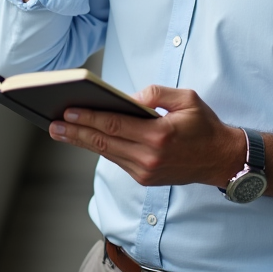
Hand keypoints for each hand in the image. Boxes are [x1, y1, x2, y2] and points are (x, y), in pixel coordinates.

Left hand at [49, 85, 243, 187]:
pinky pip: (116, 160)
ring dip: (81, 142)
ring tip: (60, 131)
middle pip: (103, 142)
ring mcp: (146, 171)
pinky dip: (99, 148)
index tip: (68, 111)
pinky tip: (84, 139)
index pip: (114, 125)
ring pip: (106, 153)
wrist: (221, 160)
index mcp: (159, 135)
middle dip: (75, 132)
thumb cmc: (204, 126)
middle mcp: (149, 156)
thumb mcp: (186, 99)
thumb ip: (156, 93)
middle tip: (52, 124)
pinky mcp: (145, 178)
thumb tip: (129, 98)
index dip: (88, 118)